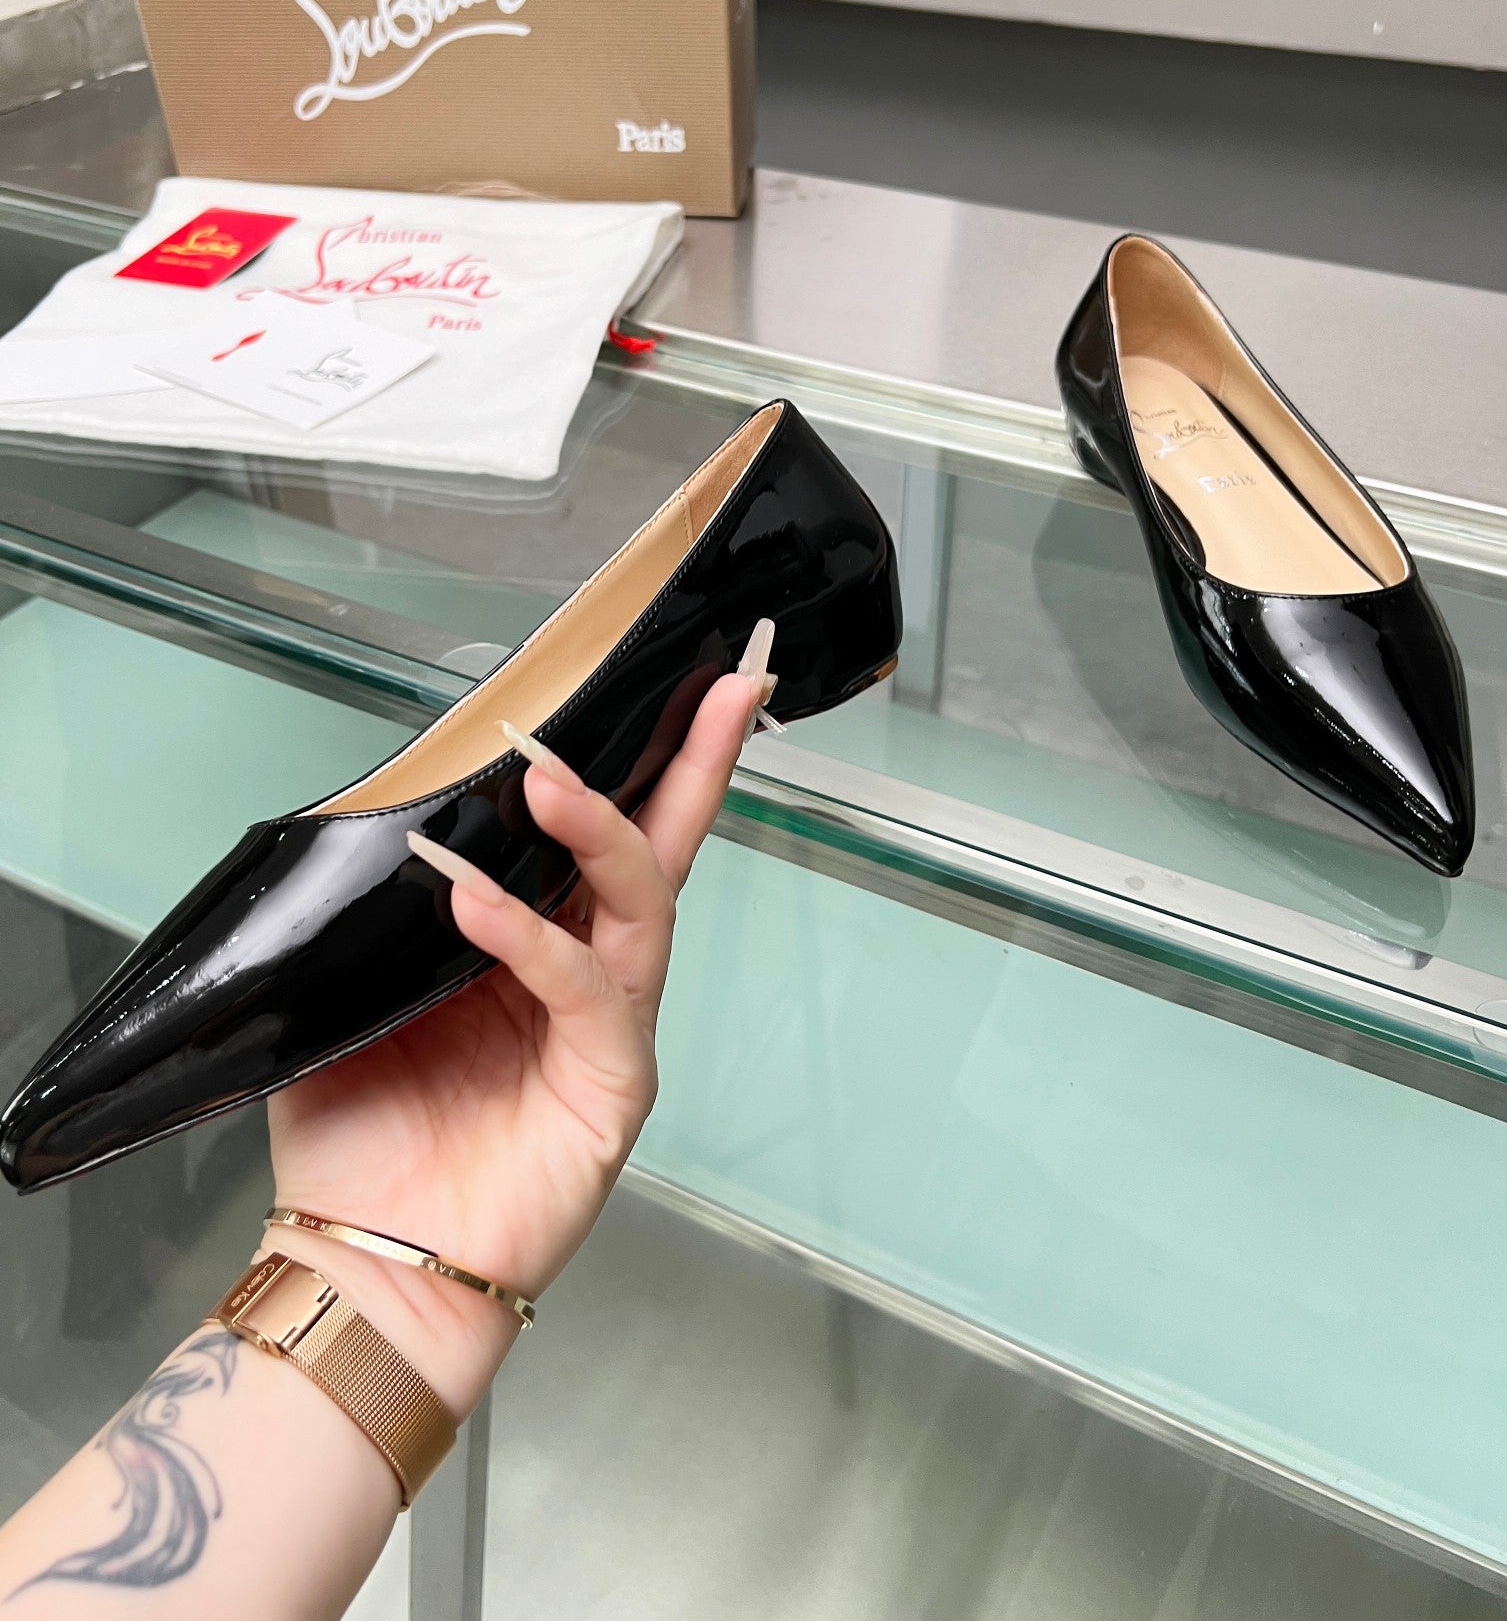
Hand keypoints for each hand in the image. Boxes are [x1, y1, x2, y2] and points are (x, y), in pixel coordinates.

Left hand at [261, 657, 767, 1417]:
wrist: (364, 1262)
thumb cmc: (360, 1137)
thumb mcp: (350, 993)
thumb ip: (380, 913)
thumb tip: (378, 816)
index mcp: (528, 943)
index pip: (590, 836)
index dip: (624, 761)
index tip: (650, 677)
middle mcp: (584, 975)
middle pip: (659, 851)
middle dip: (696, 764)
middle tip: (722, 684)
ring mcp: (606, 1030)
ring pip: (639, 906)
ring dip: (602, 833)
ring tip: (548, 777)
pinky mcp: (610, 1089)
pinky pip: (587, 994)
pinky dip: (536, 941)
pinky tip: (479, 903)